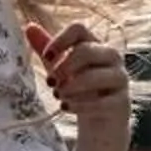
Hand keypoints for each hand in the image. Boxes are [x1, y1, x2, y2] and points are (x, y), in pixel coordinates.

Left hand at [26, 21, 132, 150]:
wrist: (100, 124)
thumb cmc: (81, 90)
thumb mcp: (61, 69)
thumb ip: (48, 49)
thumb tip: (29, 26)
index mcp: (95, 44)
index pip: (79, 29)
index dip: (60, 40)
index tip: (47, 56)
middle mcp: (111, 58)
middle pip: (87, 50)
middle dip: (64, 67)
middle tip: (52, 83)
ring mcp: (120, 80)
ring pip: (97, 76)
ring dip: (72, 87)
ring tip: (59, 96)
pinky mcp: (121, 103)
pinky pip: (102, 102)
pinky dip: (81, 105)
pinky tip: (67, 108)